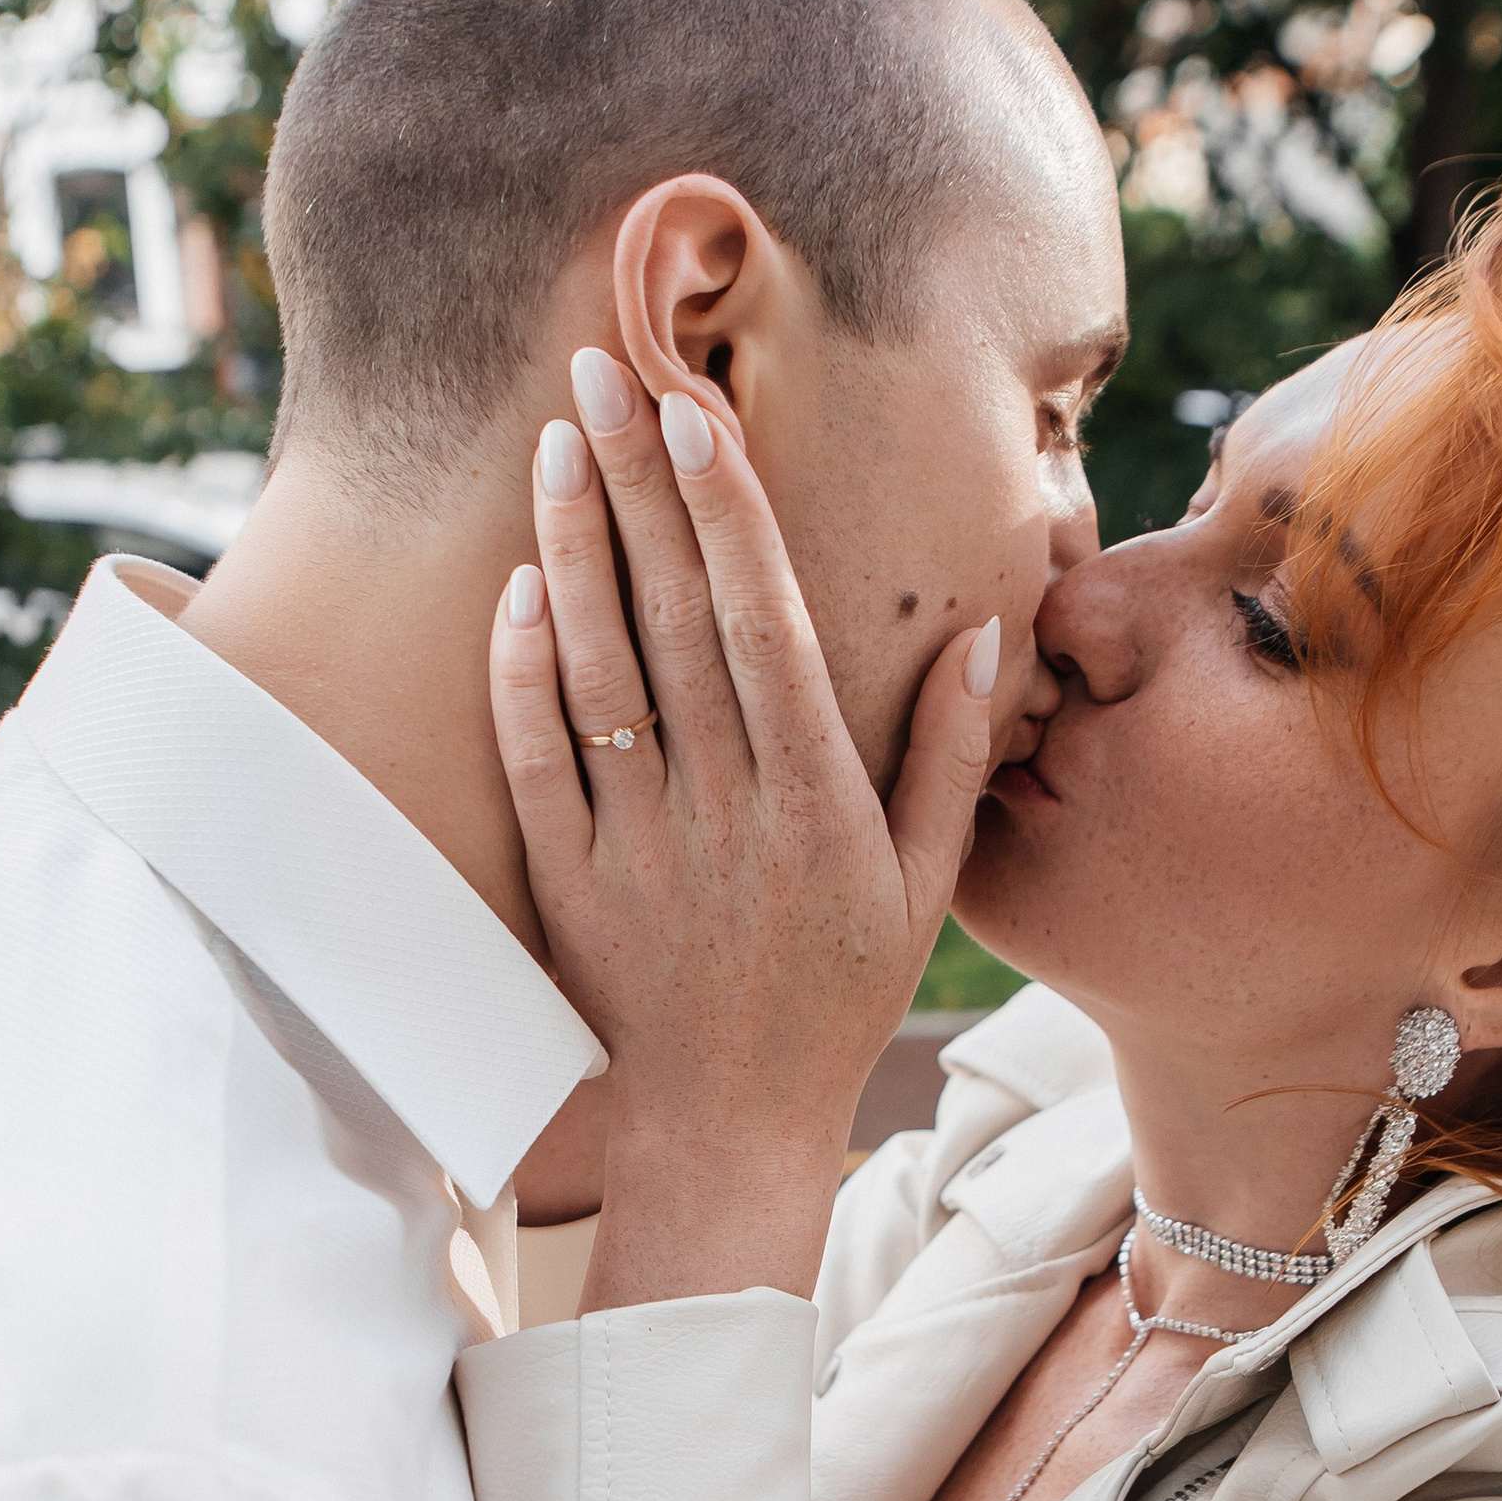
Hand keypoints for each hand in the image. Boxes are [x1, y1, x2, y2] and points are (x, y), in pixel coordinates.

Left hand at [490, 354, 999, 1305]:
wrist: (726, 1133)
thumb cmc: (835, 1002)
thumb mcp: (924, 887)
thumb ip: (948, 755)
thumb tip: (984, 628)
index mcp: (817, 801)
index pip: (767, 622)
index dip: (730, 510)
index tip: (702, 409)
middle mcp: (726, 811)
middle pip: (673, 617)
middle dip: (640, 484)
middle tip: (604, 367)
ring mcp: (638, 846)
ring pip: (597, 671)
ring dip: (575, 550)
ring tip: (559, 444)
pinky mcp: (568, 884)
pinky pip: (535, 760)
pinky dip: (522, 673)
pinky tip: (518, 587)